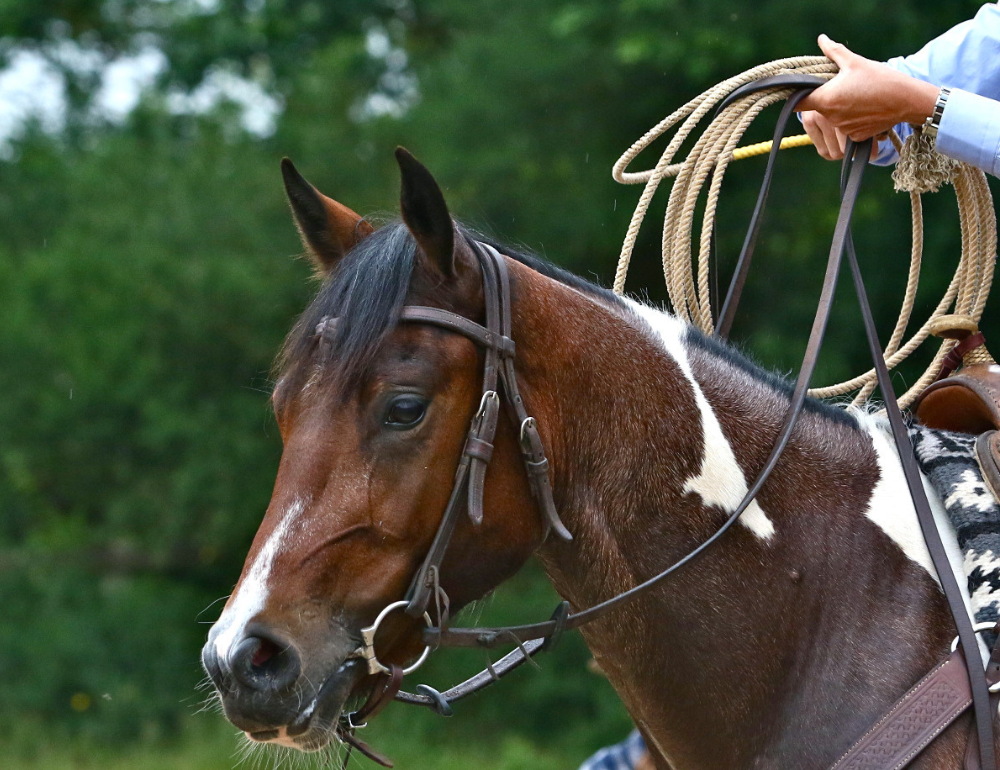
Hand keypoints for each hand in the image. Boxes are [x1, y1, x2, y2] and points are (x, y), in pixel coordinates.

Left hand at [796, 34, 938, 158]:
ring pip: (832, 119)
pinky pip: (846, 128)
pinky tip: (864, 109)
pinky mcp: (855, 137)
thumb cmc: (880, 79)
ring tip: (857, 97)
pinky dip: (851, 119)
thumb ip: (834, 52)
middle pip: (818, 110)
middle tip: (842, 86)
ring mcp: (843, 129)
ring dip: (839, 110)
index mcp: (827, 99)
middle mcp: (831, 118)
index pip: (798, 103)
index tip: (802, 90)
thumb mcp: (855, 62)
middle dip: (825, 99)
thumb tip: (822, 40)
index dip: (797, 96)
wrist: (907, 100)